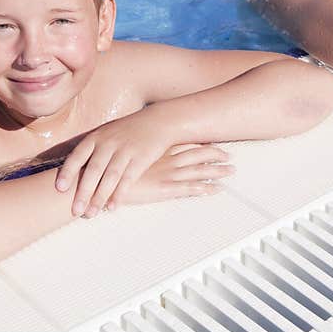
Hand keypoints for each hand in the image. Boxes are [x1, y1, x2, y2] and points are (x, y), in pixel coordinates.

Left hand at [55, 110, 174, 217]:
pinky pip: (128, 179)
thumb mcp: (107, 134)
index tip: (59, 189)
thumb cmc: (128, 131)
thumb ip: (92, 150)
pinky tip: (112, 207)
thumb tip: (72, 173)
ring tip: (91, 214)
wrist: (158, 121)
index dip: (68, 172)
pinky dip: (119, 194)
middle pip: (93, 170)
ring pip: (110, 177)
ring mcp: (125, 150)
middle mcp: (109, 143)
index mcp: (96, 137)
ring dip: (99, 197)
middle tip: (75, 211)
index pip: (77, 155)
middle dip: (83, 192)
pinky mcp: (141, 158)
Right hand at [110, 143, 231, 206]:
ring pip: (197, 170)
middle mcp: (164, 159)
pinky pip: (188, 188)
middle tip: (229, 155)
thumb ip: (134, 155)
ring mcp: (165, 173)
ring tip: (231, 170)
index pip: (182, 144)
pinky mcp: (163, 188)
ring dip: (215, 170)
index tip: (213, 142)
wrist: (100, 179)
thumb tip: (138, 153)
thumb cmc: (110, 169)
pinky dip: (204, 188)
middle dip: (214, 154)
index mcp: (155, 151)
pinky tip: (216, 189)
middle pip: (195, 155)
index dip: (199, 144)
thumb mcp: (122, 156)